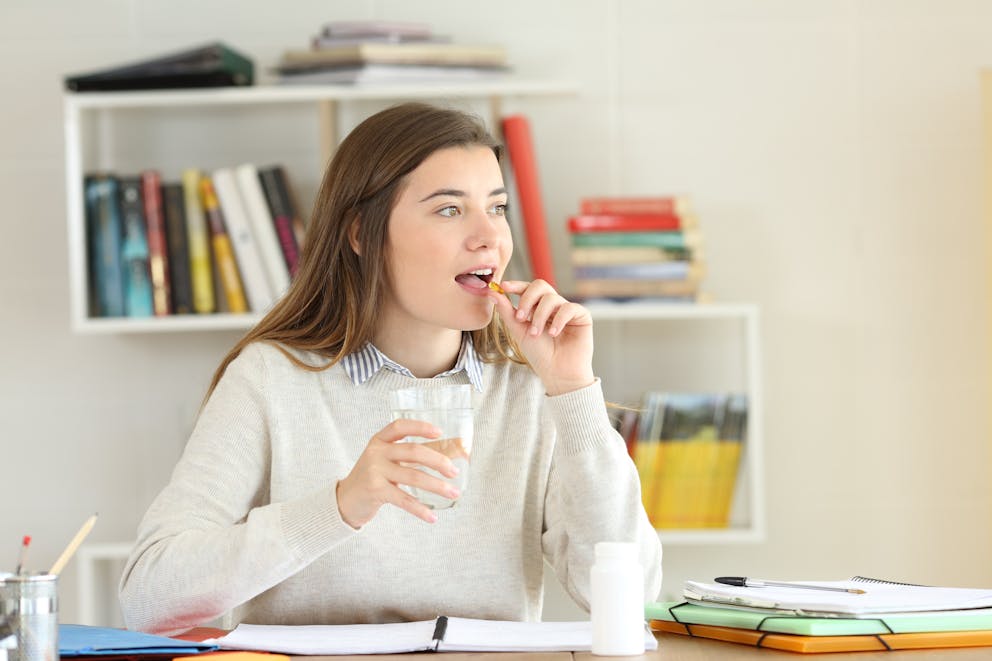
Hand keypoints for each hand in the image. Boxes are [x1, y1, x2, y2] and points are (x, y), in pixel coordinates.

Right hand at [336, 419, 460, 527]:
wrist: (344, 500)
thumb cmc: (372, 478)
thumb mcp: (385, 460)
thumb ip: (409, 455)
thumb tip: (448, 456)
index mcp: (379, 441)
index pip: (400, 427)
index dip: (420, 427)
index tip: (439, 432)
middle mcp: (376, 452)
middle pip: (413, 451)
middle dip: (438, 461)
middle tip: (454, 471)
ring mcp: (374, 471)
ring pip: (413, 476)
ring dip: (437, 486)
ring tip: (453, 493)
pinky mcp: (375, 490)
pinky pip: (404, 499)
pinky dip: (420, 509)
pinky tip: (432, 516)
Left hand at [488, 279, 594, 395]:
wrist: (557, 372)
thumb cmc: (539, 354)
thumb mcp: (519, 331)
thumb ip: (507, 311)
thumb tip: (492, 292)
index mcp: (537, 307)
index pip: (527, 289)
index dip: (516, 285)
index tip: (503, 287)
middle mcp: (552, 305)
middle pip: (540, 285)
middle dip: (527, 299)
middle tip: (521, 318)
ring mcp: (566, 309)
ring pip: (551, 298)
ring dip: (540, 316)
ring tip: (536, 334)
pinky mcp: (581, 315)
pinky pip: (569, 308)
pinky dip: (558, 320)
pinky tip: (553, 333)